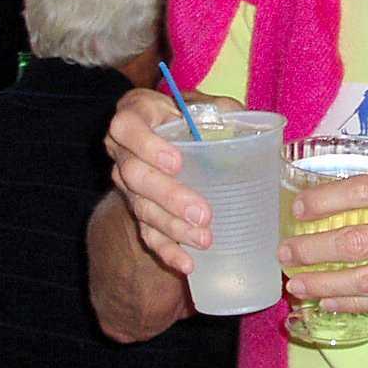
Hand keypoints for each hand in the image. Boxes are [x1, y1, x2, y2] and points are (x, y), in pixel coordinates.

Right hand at [103, 87, 245, 275]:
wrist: (173, 137)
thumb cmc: (193, 116)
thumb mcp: (205, 104)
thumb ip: (222, 109)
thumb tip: (245, 122)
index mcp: (135, 114)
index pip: (126, 127)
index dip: (146, 145)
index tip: (176, 162)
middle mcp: (122, 150)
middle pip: (134, 175)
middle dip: (169, 196)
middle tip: (203, 213)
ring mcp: (127, 183)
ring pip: (142, 207)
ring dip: (173, 227)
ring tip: (205, 239)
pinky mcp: (138, 209)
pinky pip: (147, 232)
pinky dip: (168, 250)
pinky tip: (187, 263)